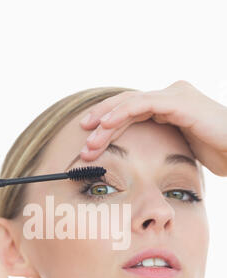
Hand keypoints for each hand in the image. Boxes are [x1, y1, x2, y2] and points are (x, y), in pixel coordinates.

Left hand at [79, 80, 226, 176]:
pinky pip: (143, 104)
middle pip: (126, 106)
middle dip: (101, 123)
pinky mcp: (178, 101)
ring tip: (88, 139)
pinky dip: (121, 113)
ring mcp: (174, 95)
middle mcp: (169, 96)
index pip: (131, 112)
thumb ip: (162, 144)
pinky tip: (105, 125)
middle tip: (83, 141)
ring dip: (106, 122)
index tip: (89, 140)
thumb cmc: (217, 152)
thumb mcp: (181, 148)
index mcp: (168, 107)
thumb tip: (144, 162)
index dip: (108, 125)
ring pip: (129, 104)